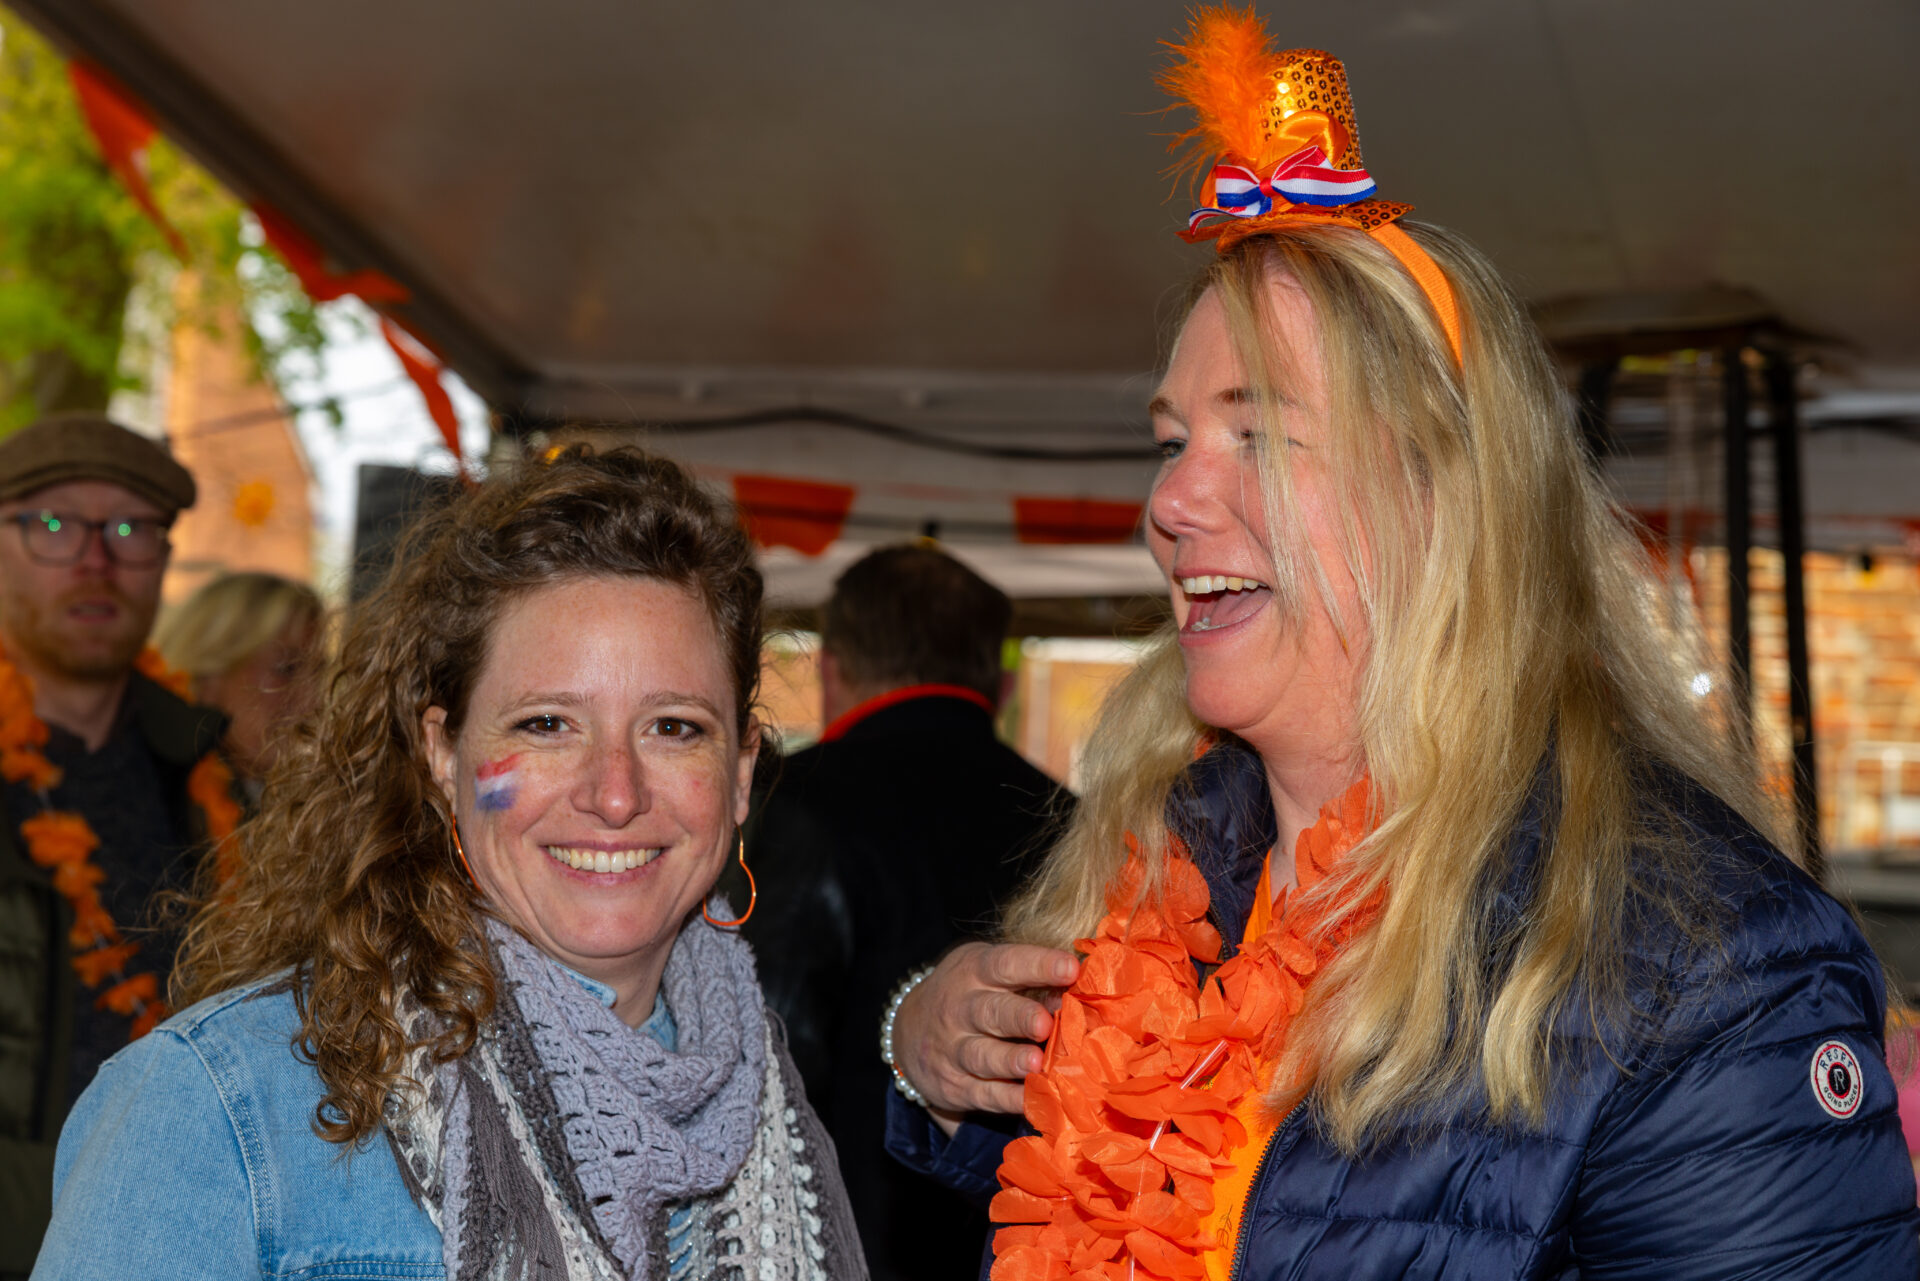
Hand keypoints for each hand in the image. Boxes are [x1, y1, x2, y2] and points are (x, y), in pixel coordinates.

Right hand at [892, 941, 1079, 1133]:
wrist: (906, 1030)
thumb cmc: (969, 992)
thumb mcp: (987, 971)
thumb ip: (1029, 978)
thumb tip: (1081, 988)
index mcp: (974, 971)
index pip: (1005, 964)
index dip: (1038, 965)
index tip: (1071, 968)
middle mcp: (959, 1008)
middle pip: (990, 1012)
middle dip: (1019, 1017)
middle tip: (1046, 1023)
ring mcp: (953, 1050)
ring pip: (982, 1056)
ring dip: (1011, 1061)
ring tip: (1037, 1063)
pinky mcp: (955, 1087)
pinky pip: (984, 1095)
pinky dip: (1009, 1099)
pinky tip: (1033, 1099)